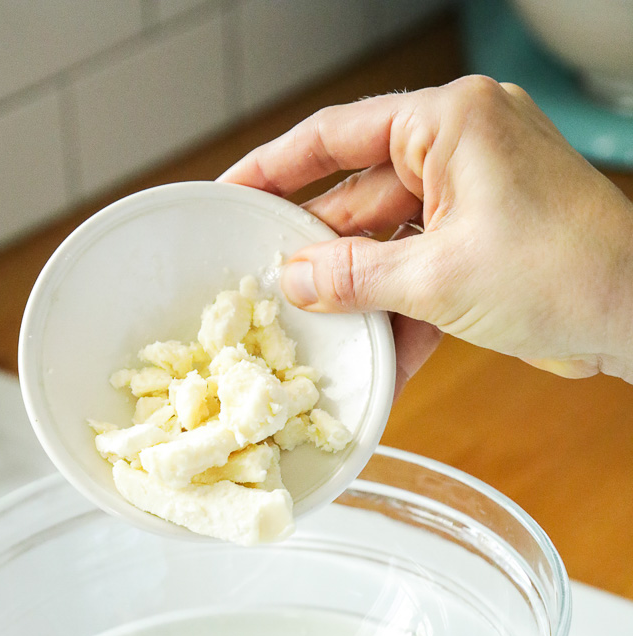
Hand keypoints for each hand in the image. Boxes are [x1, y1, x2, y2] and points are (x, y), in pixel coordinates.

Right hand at [220, 77, 632, 394]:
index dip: (276, 167)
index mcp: (449, 123)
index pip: (336, 135)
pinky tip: (380, 353)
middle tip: (268, 286)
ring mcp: (477, 195)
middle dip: (320, 250)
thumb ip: (352, 276)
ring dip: (361, 292)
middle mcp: (461, 149)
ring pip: (390, 241)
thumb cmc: (560, 271)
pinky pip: (422, 269)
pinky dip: (402, 310)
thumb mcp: (435, 276)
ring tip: (320, 330)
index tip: (232, 193)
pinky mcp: (487, 241)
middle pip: (360, 195)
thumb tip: (293, 278)